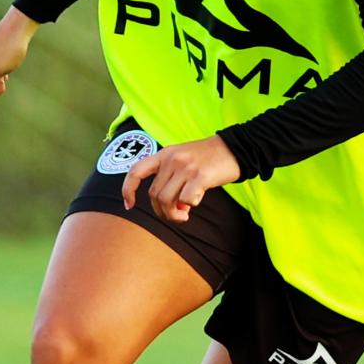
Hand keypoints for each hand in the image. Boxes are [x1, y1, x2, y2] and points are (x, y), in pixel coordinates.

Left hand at [122, 135, 241, 222]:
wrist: (235, 148)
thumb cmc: (209, 158)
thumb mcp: (184, 161)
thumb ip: (173, 180)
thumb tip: (174, 207)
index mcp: (164, 154)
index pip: (136, 171)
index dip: (128, 189)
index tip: (129, 205)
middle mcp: (172, 159)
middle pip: (154, 194)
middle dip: (162, 211)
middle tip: (177, 215)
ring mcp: (185, 167)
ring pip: (167, 200)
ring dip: (174, 214)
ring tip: (184, 214)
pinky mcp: (200, 176)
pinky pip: (186, 200)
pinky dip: (190, 206)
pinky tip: (198, 201)